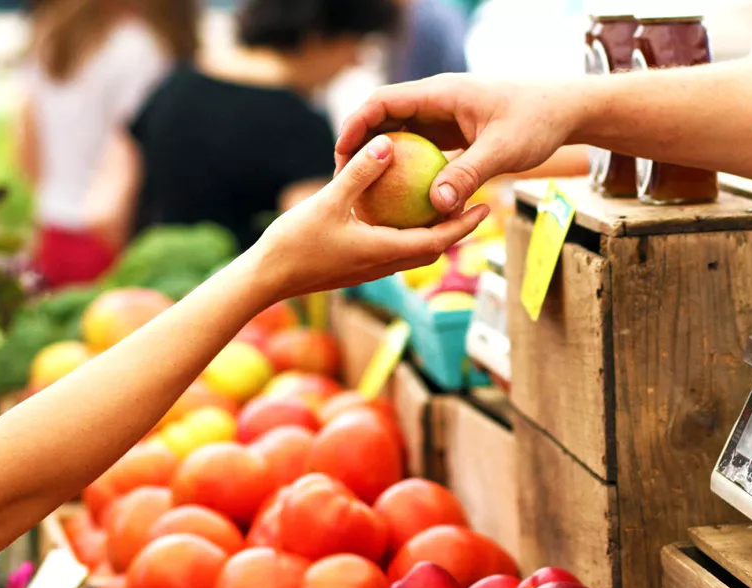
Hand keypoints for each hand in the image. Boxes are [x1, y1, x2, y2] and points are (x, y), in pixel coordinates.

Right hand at [249, 134, 488, 300]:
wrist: (265, 280)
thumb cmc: (294, 243)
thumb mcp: (328, 202)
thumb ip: (360, 173)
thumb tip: (388, 144)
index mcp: (384, 252)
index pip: (438, 240)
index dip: (464, 225)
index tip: (486, 207)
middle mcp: (383, 265)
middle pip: (432, 248)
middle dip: (456, 229)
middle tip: (476, 205)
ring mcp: (369, 269)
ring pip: (412, 251)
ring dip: (433, 233)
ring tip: (444, 207)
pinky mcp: (355, 267)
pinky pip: (392, 249)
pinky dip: (406, 233)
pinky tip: (398, 213)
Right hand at [335, 74, 584, 213]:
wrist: (565, 110)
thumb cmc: (537, 121)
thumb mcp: (503, 150)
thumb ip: (468, 175)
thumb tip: (437, 206)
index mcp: (441, 93)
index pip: (383, 101)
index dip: (356, 125)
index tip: (341, 154)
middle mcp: (437, 102)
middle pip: (385, 118)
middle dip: (361, 145)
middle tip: (343, 179)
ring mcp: (445, 117)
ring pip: (401, 135)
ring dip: (382, 159)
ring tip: (364, 191)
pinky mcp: (454, 133)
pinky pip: (421, 149)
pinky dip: (408, 169)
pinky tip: (401, 198)